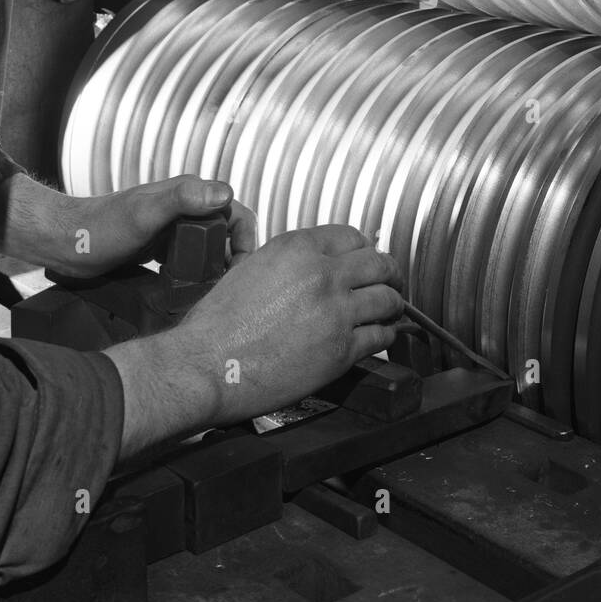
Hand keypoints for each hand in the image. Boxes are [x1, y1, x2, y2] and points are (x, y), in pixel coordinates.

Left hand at [0, 171, 256, 278]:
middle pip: (227, 233)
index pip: (236, 213)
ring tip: (210, 294)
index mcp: (189, 193)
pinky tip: (187, 292)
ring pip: (210, 249)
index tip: (239, 270)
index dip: (246, 241)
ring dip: (216, 269)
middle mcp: (185, 208)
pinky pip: (191, 260)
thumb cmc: (102, 228)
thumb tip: (225, 194)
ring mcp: (172, 228)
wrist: (64, 243)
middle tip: (226, 289)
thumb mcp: (144, 214)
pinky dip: (197, 275)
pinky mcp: (161, 247)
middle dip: (233, 259)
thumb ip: (184, 199)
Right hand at [106, 225, 404, 455]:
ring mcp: (336, 312)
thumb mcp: (247, 268)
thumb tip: (306, 265)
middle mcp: (322, 274)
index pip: (352, 237)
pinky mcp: (341, 349)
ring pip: (388, 299)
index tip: (368, 259)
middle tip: (392, 281)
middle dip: (389, 273)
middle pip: (379, 264)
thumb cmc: (215, 323)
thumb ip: (285, 262)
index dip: (364, 249)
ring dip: (393, 304)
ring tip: (391, 310)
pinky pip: (380, 336)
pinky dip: (385, 335)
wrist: (207, 364)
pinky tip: (382, 336)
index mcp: (297, 248)